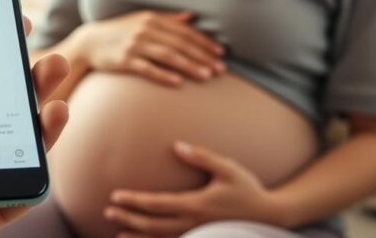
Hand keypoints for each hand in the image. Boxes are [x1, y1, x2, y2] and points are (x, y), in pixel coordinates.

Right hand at [75, 10, 225, 85]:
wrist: (90, 42)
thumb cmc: (121, 31)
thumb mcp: (143, 19)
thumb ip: (169, 19)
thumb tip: (192, 16)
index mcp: (153, 19)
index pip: (185, 31)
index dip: (204, 42)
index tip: (221, 52)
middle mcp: (146, 30)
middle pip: (180, 44)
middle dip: (203, 56)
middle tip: (221, 68)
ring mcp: (135, 45)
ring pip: (169, 56)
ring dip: (190, 66)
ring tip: (207, 76)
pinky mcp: (125, 60)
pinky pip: (148, 69)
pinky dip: (164, 75)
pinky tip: (178, 83)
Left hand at [104, 142, 283, 236]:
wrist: (268, 215)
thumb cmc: (248, 188)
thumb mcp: (227, 168)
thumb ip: (201, 156)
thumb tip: (176, 146)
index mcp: (196, 204)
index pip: (157, 204)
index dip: (134, 201)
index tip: (115, 196)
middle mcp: (192, 223)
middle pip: (152, 224)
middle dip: (128, 218)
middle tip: (107, 211)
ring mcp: (196, 233)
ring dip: (137, 234)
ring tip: (117, 231)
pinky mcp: (200, 237)